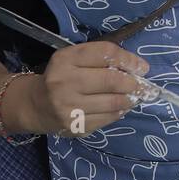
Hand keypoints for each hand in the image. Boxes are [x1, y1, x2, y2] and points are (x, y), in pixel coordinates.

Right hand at [22, 41, 147, 135]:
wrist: (37, 105)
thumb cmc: (64, 77)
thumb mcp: (76, 59)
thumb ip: (103, 58)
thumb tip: (140, 68)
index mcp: (65, 59)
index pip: (105, 54)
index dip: (129, 60)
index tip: (142, 67)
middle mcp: (64, 82)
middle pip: (111, 80)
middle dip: (133, 83)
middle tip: (141, 85)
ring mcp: (68, 107)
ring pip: (113, 102)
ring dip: (129, 99)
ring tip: (132, 97)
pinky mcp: (75, 126)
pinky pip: (108, 118)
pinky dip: (119, 112)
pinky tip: (118, 108)